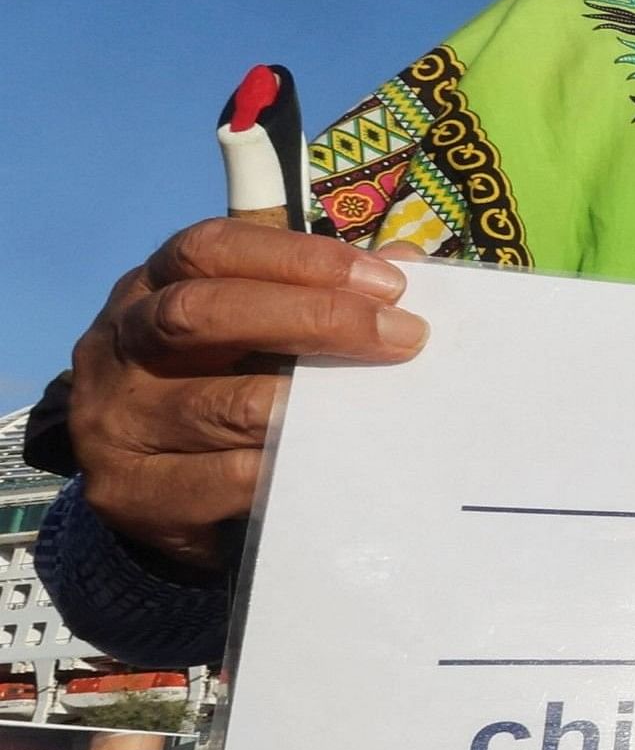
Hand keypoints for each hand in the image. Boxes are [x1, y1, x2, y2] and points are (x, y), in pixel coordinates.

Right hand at [67, 221, 424, 572]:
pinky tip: (338, 461)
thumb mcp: (252, 337)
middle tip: (404, 336)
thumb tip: (404, 263)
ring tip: (383, 403)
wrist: (145, 500)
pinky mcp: (132, 492)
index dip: (300, 258)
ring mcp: (116, 422)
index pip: (210, 249)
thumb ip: (317, 296)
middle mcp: (119, 347)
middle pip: (204, 312)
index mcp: (148, 291)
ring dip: (316, 403)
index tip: (387, 283)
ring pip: (225, 404)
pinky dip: (292, 466)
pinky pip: (229, 478)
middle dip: (315, 317)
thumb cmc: (216, 393)